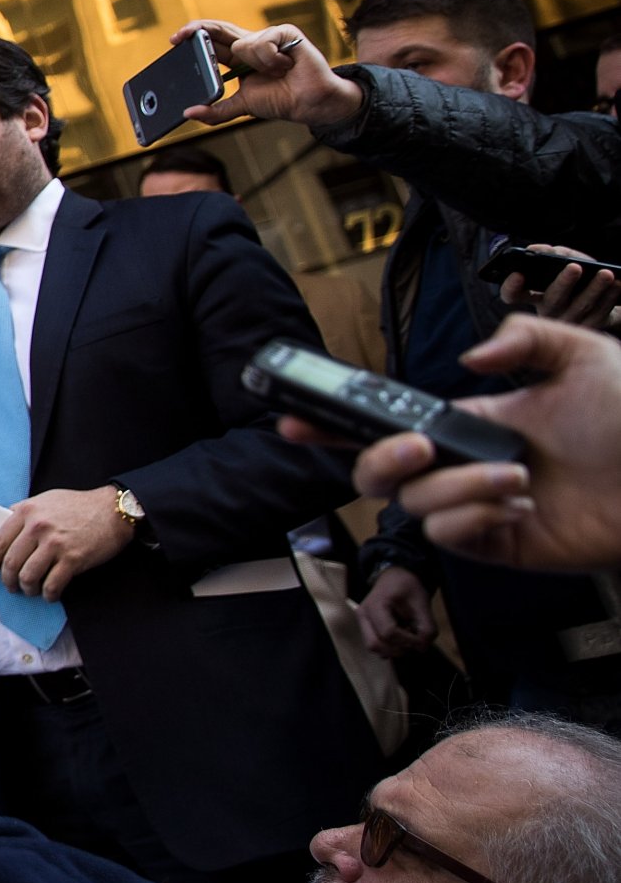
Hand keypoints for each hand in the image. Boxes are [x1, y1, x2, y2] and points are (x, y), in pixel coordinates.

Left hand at [0, 486, 133, 600]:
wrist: (112, 510)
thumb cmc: (78, 505)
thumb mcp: (45, 499)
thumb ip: (23, 510)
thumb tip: (2, 521)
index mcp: (27, 512)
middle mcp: (38, 527)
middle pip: (11, 563)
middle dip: (7, 580)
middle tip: (11, 587)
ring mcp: (55, 544)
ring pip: (28, 576)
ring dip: (27, 589)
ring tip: (30, 591)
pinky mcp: (73, 559)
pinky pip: (52, 585)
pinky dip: (48, 594)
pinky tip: (50, 595)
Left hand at [170, 19, 364, 131]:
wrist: (309, 103)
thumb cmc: (280, 100)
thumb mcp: (241, 106)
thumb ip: (216, 111)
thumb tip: (189, 112)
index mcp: (238, 58)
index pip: (211, 43)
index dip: (193, 37)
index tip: (174, 41)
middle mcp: (250, 44)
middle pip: (219, 30)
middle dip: (198, 30)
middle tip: (181, 36)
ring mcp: (268, 36)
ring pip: (241, 44)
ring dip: (254, 65)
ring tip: (276, 74)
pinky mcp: (285, 33)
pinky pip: (262, 42)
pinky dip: (270, 59)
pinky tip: (285, 66)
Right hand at [345, 317, 620, 572]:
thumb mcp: (585, 356)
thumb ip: (525, 337)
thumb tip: (468, 361)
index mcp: (471, 422)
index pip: (388, 422)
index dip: (336, 423)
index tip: (297, 417)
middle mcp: (463, 466)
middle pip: (377, 473)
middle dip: (378, 459)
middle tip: (418, 446)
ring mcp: (477, 508)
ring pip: (416, 506)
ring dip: (459, 488)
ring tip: (517, 479)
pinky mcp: (498, 545)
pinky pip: (450, 538)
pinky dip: (474, 519)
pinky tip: (518, 508)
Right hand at [355, 565, 435, 657]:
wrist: (394, 578)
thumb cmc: (408, 587)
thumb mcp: (422, 603)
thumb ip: (426, 627)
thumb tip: (422, 647)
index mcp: (375, 605)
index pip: (388, 632)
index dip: (408, 640)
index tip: (422, 640)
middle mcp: (363, 615)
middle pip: (375, 644)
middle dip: (398, 649)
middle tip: (414, 643)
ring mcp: (361, 622)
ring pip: (374, 648)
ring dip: (394, 650)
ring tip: (408, 639)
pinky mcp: (365, 628)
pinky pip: (375, 646)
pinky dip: (390, 649)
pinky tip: (401, 639)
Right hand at [497, 245, 619, 331]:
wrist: (600, 299)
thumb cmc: (576, 279)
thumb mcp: (562, 265)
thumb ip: (553, 254)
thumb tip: (542, 250)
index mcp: (534, 297)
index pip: (512, 295)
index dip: (511, 287)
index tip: (518, 274)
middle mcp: (548, 312)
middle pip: (552, 300)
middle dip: (563, 283)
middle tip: (574, 267)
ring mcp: (569, 321)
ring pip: (581, 306)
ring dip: (594, 288)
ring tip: (605, 274)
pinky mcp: (590, 326)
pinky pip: (601, 312)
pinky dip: (609, 297)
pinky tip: (617, 284)